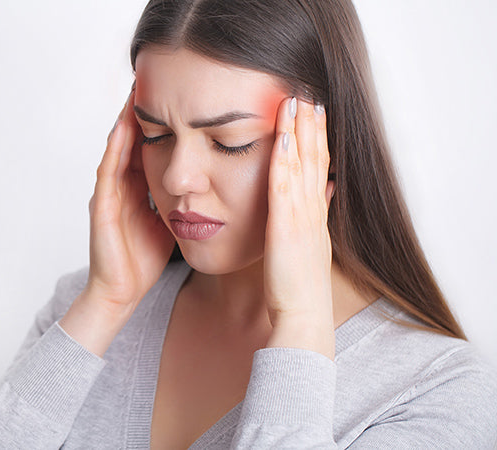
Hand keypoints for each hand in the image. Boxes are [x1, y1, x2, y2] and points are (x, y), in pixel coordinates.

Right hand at [85, 87, 174, 312]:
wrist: (121, 292)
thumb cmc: (144, 259)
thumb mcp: (169, 220)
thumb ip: (179, 197)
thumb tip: (207, 181)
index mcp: (137, 188)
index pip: (149, 145)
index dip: (160, 121)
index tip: (176, 95)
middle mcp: (121, 185)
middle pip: (132, 139)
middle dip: (142, 111)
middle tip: (153, 79)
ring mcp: (108, 194)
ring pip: (118, 148)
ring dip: (126, 120)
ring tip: (137, 91)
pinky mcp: (101, 207)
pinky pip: (108, 171)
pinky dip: (116, 148)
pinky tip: (125, 128)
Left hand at [263, 97, 336, 358]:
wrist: (303, 315)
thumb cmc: (300, 285)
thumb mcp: (312, 244)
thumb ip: (317, 214)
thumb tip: (327, 188)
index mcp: (314, 213)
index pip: (318, 167)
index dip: (317, 137)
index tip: (314, 111)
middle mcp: (312, 210)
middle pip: (315, 159)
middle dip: (312, 125)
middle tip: (308, 92)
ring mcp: (301, 217)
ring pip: (303, 166)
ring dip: (300, 133)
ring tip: (297, 101)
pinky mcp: (287, 228)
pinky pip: (285, 188)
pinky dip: (286, 161)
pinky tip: (283, 138)